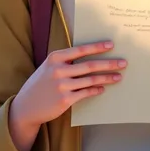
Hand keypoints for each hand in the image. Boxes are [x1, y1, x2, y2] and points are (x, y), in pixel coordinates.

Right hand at [11, 41, 125, 130]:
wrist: (26, 106)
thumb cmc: (41, 84)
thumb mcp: (49, 67)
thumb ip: (65, 61)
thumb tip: (90, 57)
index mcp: (55, 58)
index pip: (80, 50)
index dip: (97, 47)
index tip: (111, 44)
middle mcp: (58, 70)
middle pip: (89, 65)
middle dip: (109, 64)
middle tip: (123, 63)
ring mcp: (62, 86)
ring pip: (90, 80)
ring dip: (107, 78)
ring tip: (119, 77)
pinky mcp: (65, 100)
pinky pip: (85, 93)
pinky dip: (96, 90)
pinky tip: (103, 88)